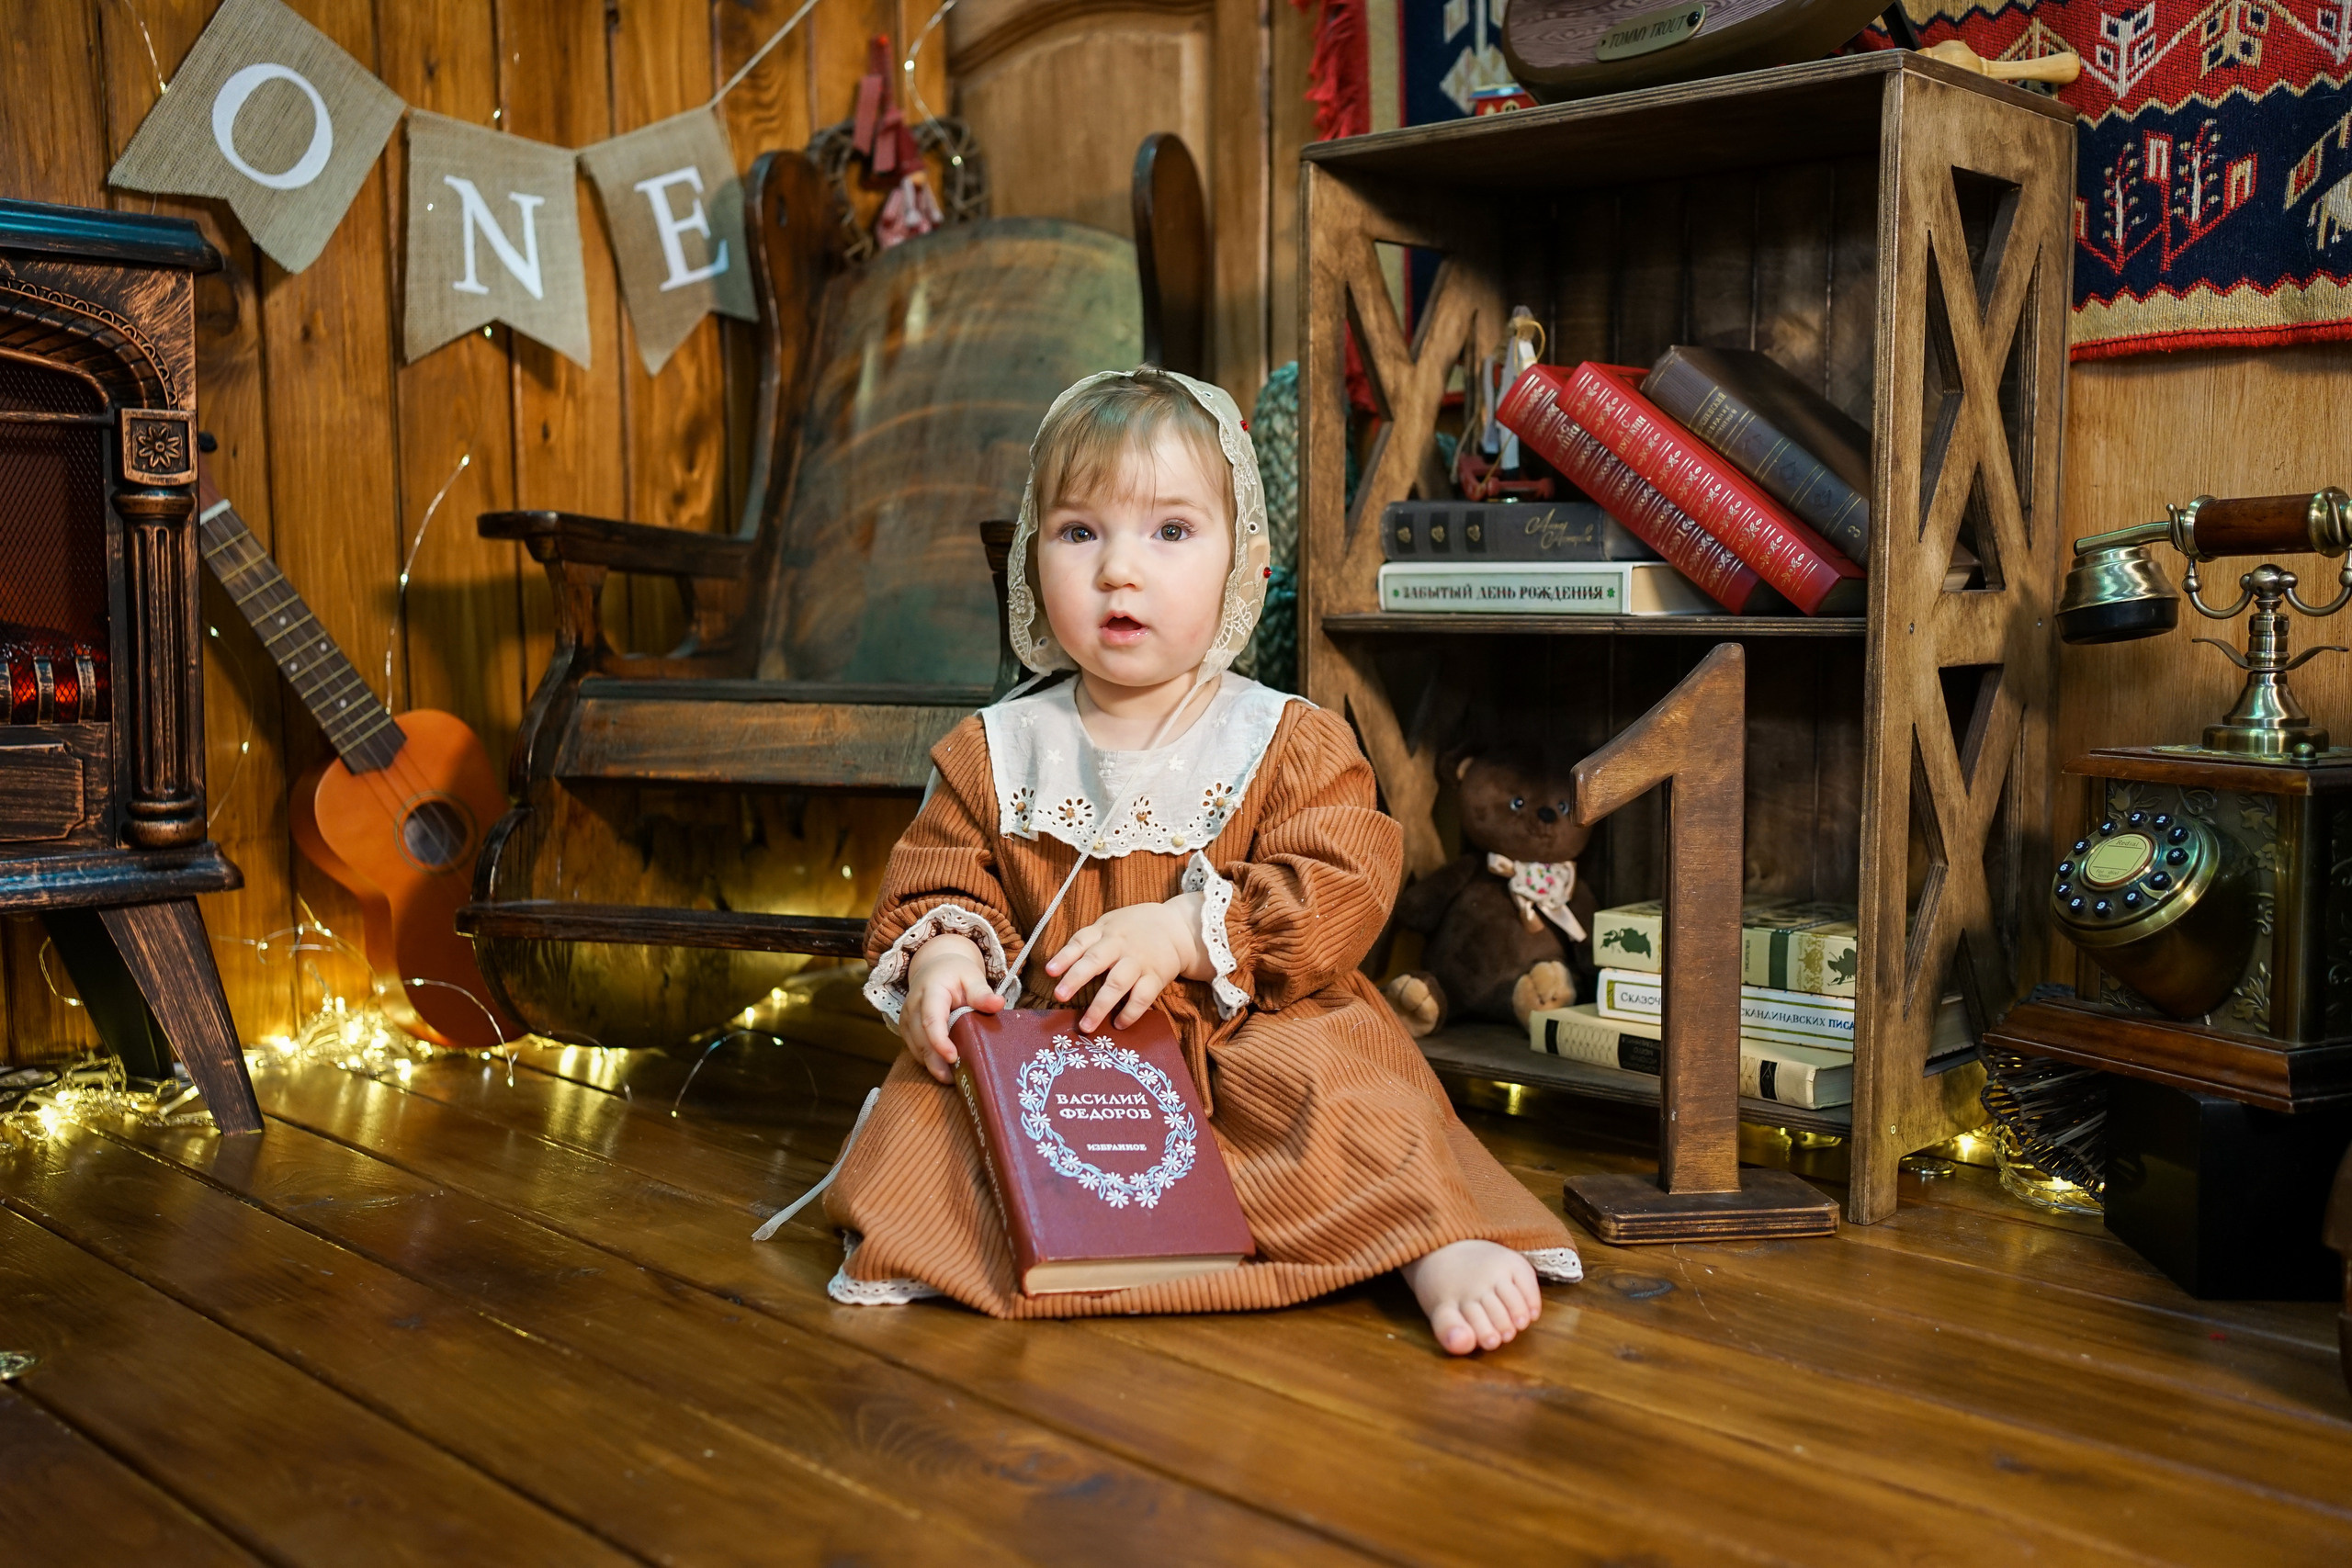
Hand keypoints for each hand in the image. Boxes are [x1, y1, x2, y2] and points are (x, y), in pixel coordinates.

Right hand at [900, 934, 1003, 1083]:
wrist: (935, 969)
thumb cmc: (956, 974)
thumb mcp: (972, 977)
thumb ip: (982, 993)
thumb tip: (998, 1004)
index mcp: (930, 991)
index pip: (931, 1019)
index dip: (940, 1041)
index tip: (953, 1057)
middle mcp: (913, 1006)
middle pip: (922, 1039)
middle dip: (937, 1061)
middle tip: (958, 1078)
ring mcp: (906, 1019)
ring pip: (917, 1049)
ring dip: (933, 1064)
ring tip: (955, 1077)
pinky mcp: (906, 1030)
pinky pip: (916, 1051)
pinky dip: (929, 1061)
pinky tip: (946, 1069)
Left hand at [1044, 893, 1212, 1030]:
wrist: (1177, 928)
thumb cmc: (1134, 929)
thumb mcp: (1110, 925)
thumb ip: (1088, 942)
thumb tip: (1056, 967)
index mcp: (1105, 932)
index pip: (1081, 942)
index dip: (1064, 956)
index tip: (1050, 971)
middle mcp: (1119, 946)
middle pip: (1095, 961)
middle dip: (1076, 979)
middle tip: (1059, 996)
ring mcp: (1138, 962)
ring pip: (1117, 983)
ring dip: (1100, 1005)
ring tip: (1086, 1026)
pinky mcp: (1156, 977)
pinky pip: (1142, 997)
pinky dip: (1130, 1013)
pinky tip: (1118, 1024)